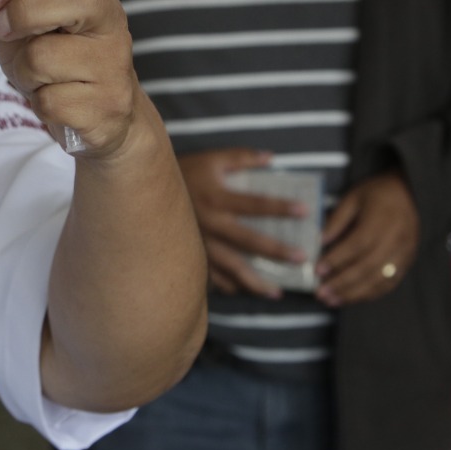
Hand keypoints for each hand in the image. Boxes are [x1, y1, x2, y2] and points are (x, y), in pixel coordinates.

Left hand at [0, 0, 140, 158]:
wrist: (101, 114)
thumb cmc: (61, 64)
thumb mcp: (30, 27)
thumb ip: (5, 1)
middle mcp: (111, 25)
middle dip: (21, 13)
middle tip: (2, 31)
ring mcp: (112, 66)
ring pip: (43, 58)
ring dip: (22, 70)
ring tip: (36, 76)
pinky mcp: (105, 106)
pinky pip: (48, 101)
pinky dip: (38, 103)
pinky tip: (55, 100)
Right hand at [176, 148, 312, 297]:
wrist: (145, 191)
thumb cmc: (183, 172)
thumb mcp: (211, 159)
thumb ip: (241, 157)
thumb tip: (271, 157)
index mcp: (217, 199)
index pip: (255, 204)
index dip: (281, 207)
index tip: (305, 211)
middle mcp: (210, 224)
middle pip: (248, 242)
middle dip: (277, 252)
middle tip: (302, 258)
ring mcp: (199, 244)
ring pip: (231, 268)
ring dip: (255, 282)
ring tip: (277, 292)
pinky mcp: (190, 256)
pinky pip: (212, 277)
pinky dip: (229, 285)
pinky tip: (244, 290)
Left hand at [315, 171, 418, 306]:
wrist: (410, 193)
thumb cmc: (377, 194)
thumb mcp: (353, 198)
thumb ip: (336, 220)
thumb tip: (319, 241)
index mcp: (381, 220)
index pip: (357, 245)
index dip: (337, 260)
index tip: (317, 270)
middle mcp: (395, 239)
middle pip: (368, 267)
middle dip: (342, 283)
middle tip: (320, 293)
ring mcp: (404, 253)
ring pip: (379, 280)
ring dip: (354, 294)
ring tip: (332, 300)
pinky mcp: (407, 262)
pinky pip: (389, 283)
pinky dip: (370, 294)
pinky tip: (352, 297)